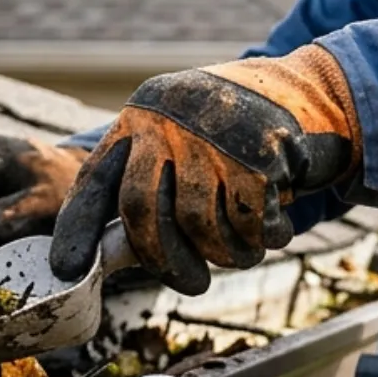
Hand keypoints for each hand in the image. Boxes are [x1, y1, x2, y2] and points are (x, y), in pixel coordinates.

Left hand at [49, 46, 361, 294]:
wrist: (311, 93)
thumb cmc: (231, 139)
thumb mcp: (180, 146)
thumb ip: (147, 189)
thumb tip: (107, 258)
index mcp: (137, 121)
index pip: (94, 182)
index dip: (76, 230)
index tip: (66, 269)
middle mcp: (166, 120)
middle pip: (141, 210)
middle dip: (163, 260)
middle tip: (191, 284)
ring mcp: (211, 133)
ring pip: (198, 224)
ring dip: (223, 254)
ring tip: (241, 253)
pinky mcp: (259, 150)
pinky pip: (249, 222)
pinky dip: (263, 239)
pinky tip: (272, 232)